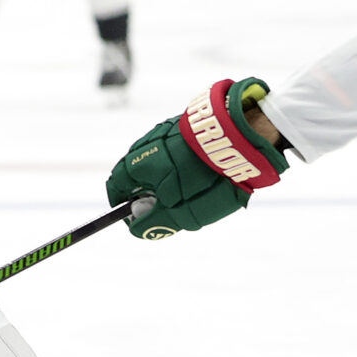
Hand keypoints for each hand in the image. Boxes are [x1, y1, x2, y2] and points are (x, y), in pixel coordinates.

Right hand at [105, 77, 286, 238]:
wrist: (239, 138)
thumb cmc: (205, 177)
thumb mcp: (179, 212)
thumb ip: (154, 223)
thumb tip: (135, 229)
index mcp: (138, 163)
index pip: (116, 185)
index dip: (123, 206)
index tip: (136, 220)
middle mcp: (147, 144)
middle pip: (137, 175)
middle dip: (149, 196)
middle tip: (169, 210)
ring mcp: (167, 132)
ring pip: (159, 164)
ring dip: (169, 181)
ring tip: (194, 192)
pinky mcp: (187, 127)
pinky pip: (178, 153)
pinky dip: (185, 167)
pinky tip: (204, 174)